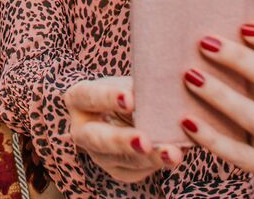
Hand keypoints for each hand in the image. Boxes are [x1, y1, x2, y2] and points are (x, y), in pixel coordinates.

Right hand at [65, 76, 184, 182]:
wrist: (122, 111)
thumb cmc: (124, 90)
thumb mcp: (125, 82)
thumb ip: (138, 87)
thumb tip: (164, 91)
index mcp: (78, 99)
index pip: (90, 96)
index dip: (108, 98)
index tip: (130, 99)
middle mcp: (82, 131)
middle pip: (99, 139)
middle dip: (123, 141)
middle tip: (144, 141)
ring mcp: (98, 154)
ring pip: (121, 161)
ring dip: (148, 158)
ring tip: (172, 153)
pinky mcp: (117, 170)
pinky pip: (136, 172)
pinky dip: (157, 164)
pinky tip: (175, 156)